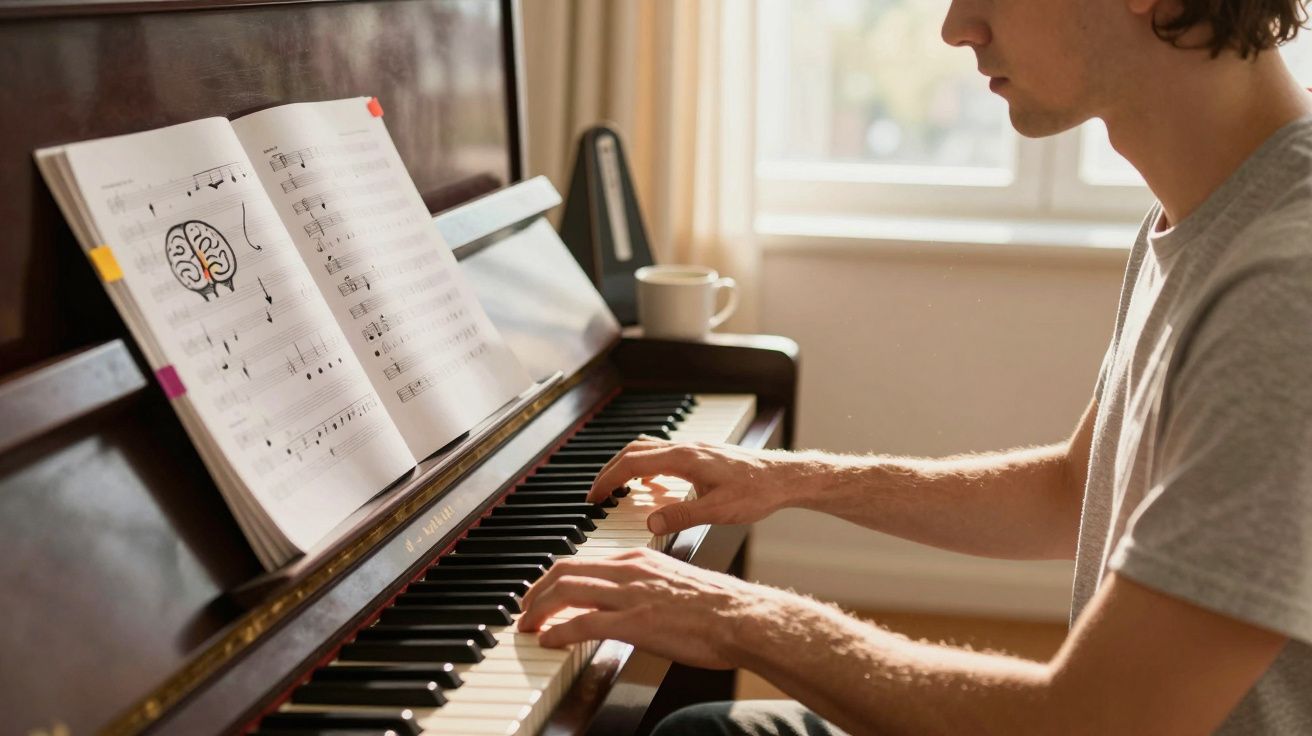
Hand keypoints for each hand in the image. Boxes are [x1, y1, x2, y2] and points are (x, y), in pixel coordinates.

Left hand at [516, 547, 771, 668]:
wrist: (740, 617)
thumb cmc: (716, 605)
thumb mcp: (672, 582)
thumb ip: (644, 585)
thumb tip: (625, 602)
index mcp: (638, 558)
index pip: (582, 560)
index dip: (553, 578)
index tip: (542, 593)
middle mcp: (628, 570)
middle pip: (564, 571)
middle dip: (535, 591)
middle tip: (524, 610)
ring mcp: (629, 595)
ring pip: (566, 592)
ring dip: (538, 610)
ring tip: (528, 626)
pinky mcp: (634, 622)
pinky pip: (583, 624)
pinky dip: (558, 632)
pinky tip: (548, 641)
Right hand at [588, 438, 806, 534]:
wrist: (785, 478)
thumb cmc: (757, 492)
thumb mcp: (719, 511)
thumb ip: (682, 516)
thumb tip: (650, 523)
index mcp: (684, 458)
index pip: (632, 463)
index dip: (608, 479)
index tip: (594, 496)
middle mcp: (686, 447)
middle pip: (634, 450)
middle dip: (610, 470)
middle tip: (597, 493)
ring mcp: (694, 448)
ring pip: (648, 448)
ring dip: (626, 464)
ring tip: (616, 487)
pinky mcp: (702, 454)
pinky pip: (663, 453)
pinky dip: (646, 464)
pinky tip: (651, 483)